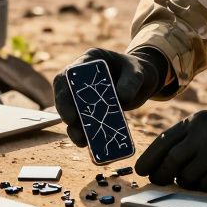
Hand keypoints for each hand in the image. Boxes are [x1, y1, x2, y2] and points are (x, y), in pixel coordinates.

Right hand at [53, 47, 168, 146]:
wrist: (143, 81)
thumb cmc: (138, 71)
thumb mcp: (138, 72)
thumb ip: (131, 81)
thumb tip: (122, 98)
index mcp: (89, 61)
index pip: (68, 75)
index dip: (64, 93)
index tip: (70, 111)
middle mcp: (81, 77)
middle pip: (65, 94)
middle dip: (66, 111)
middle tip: (73, 126)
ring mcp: (84, 94)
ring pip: (72, 111)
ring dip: (74, 127)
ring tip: (82, 141)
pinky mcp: (90, 108)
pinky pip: (83, 121)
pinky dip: (85, 133)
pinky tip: (89, 145)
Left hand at [135, 101, 206, 191]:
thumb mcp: (203, 124)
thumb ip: (182, 138)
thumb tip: (155, 164)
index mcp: (193, 122)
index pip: (163, 141)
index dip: (149, 158)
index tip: (141, 170)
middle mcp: (203, 134)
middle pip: (171, 161)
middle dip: (161, 174)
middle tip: (159, 180)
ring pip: (187, 177)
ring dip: (184, 182)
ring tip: (189, 178)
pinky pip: (205, 186)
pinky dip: (201, 187)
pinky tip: (205, 181)